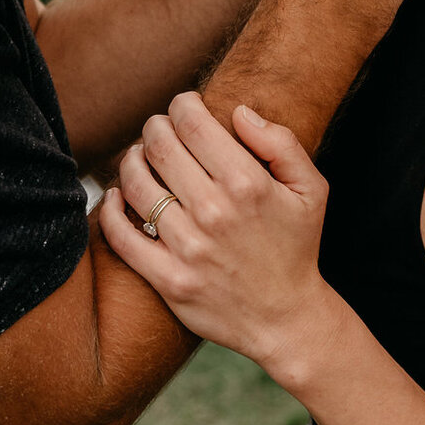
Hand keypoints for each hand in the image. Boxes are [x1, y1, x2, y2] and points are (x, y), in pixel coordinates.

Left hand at [101, 92, 334, 374]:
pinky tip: (118, 196)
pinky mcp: (168, 279)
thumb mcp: (311, 189)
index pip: (193, 123)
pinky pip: (122, 236)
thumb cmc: (296, 247)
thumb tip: (238, 112)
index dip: (182, 105)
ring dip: (132, 160)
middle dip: (156, 127)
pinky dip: (112, 209)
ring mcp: (188, 248)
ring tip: (140, 157)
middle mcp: (214, 212)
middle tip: (160, 129)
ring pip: (136, 184)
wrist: (286, 319)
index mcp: (247, 184)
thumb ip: (281, 143)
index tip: (184, 107)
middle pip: (160, 146)